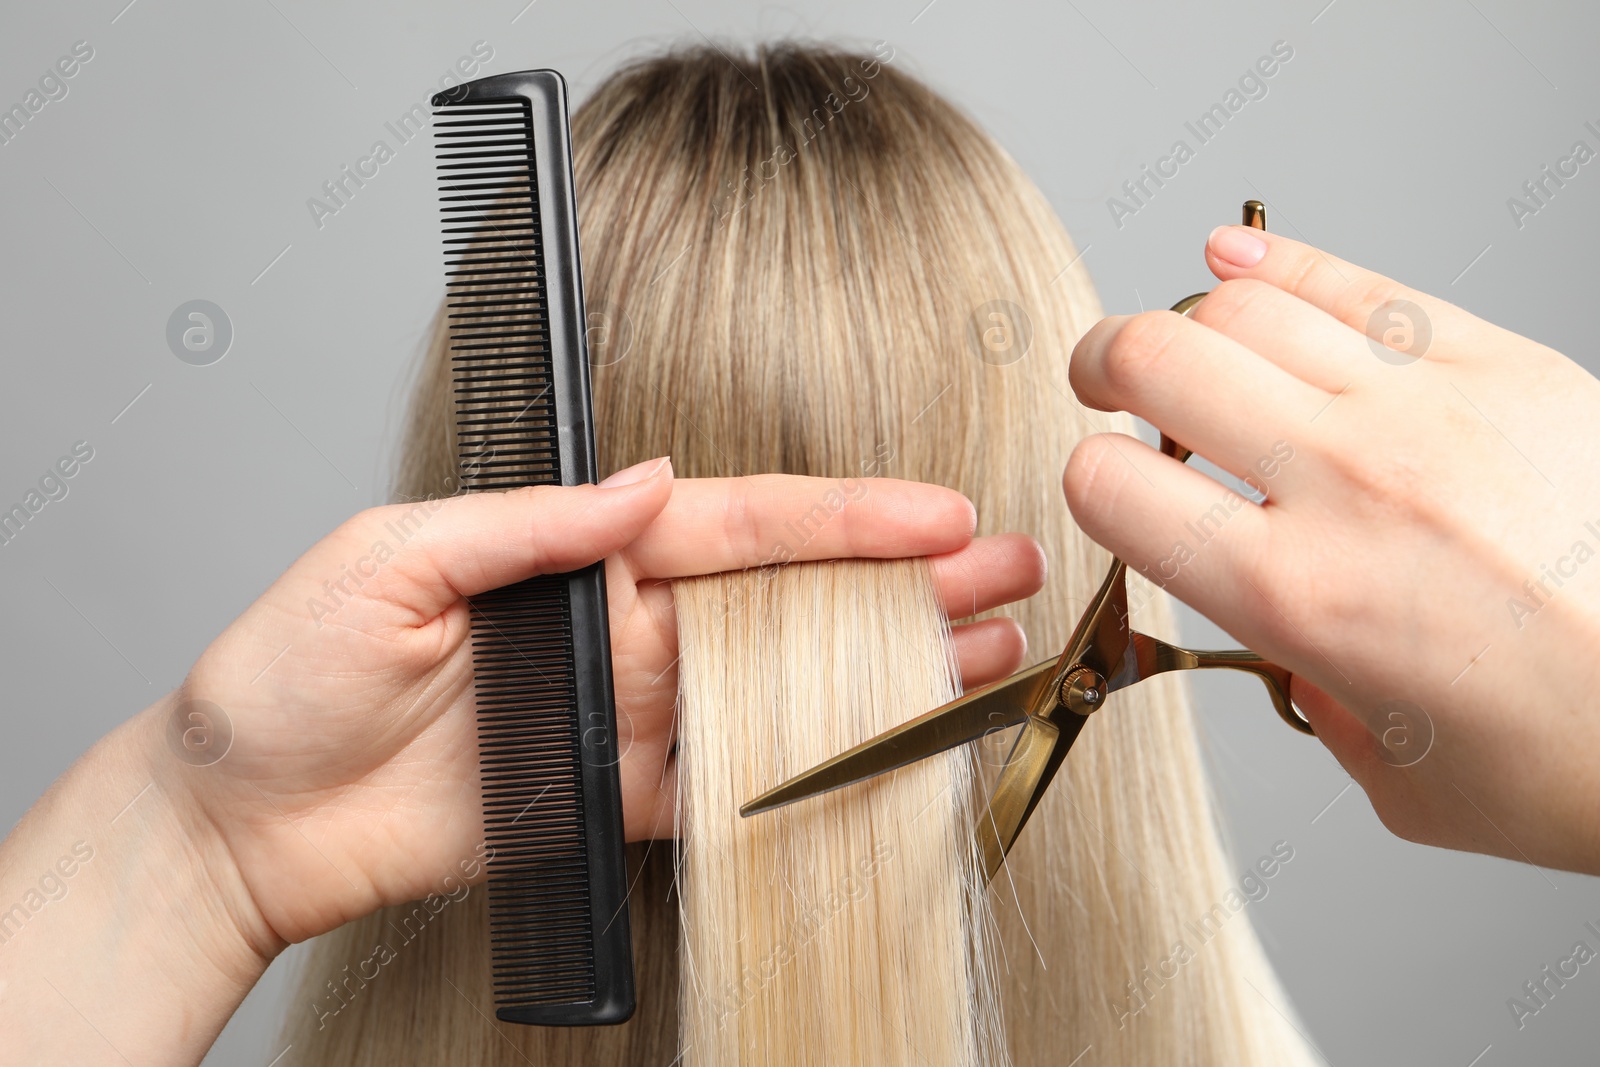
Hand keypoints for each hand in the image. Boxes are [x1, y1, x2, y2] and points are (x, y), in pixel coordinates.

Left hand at [169, 458, 1045, 950]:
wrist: (241, 817)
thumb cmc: (284, 675)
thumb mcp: (388, 558)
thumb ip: (527, 524)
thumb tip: (646, 484)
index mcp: (577, 556)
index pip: (735, 525)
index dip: (841, 518)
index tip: (931, 513)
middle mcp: (618, 629)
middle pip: (788, 602)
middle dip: (902, 584)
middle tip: (1004, 572)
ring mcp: (624, 717)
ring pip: (781, 689)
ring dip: (883, 671)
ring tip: (982, 653)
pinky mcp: (609, 802)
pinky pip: (726, 786)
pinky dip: (806, 773)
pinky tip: (881, 749)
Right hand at [1064, 224, 1599, 873]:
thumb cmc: (1590, 757)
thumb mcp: (1403, 782)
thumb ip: (1314, 701)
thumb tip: (1299, 647)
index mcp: (1299, 598)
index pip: (1112, 490)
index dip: (1084, 484)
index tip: (1103, 493)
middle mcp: (1345, 485)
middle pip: (1158, 361)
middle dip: (1103, 366)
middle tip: (1102, 382)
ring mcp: (1425, 409)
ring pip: (1244, 306)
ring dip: (1181, 318)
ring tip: (1176, 338)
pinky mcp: (1498, 363)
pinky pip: (1358, 284)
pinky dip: (1278, 262)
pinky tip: (1239, 261)